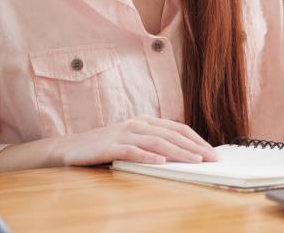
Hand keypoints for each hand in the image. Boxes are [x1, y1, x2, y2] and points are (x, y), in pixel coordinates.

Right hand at [59, 115, 217, 165]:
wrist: (70, 148)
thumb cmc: (105, 147)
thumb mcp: (133, 141)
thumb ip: (154, 144)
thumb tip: (183, 156)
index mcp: (146, 121)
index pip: (178, 129)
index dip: (197, 140)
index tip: (213, 153)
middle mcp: (137, 123)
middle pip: (171, 135)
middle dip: (194, 147)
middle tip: (211, 159)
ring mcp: (124, 133)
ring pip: (156, 142)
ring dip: (178, 152)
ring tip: (194, 161)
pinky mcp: (110, 146)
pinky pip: (132, 151)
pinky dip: (147, 157)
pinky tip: (160, 164)